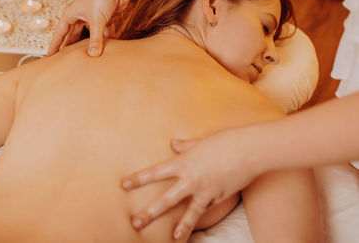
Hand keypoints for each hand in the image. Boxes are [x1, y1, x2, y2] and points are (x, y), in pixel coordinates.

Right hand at [47, 0, 129, 56]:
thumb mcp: (96, 21)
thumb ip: (95, 40)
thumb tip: (93, 56)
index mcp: (71, 14)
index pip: (59, 33)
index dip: (54, 45)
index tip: (50, 56)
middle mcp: (80, 15)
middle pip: (72, 34)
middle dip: (70, 47)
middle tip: (65, 60)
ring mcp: (92, 16)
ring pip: (89, 34)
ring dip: (89, 44)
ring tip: (85, 57)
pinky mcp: (104, 17)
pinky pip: (103, 31)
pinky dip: (105, 39)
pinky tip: (107, 49)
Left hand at [121, 129, 260, 239]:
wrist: (250, 150)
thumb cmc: (224, 140)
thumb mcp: (200, 141)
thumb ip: (185, 145)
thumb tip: (174, 144)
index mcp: (183, 162)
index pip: (155, 173)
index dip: (138, 179)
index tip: (124, 185)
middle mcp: (191, 179)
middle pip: (166, 199)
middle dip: (150, 212)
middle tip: (136, 222)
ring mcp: (206, 190)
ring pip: (189, 212)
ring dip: (181, 226)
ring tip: (174, 238)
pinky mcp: (219, 197)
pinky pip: (208, 207)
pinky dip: (202, 214)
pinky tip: (197, 223)